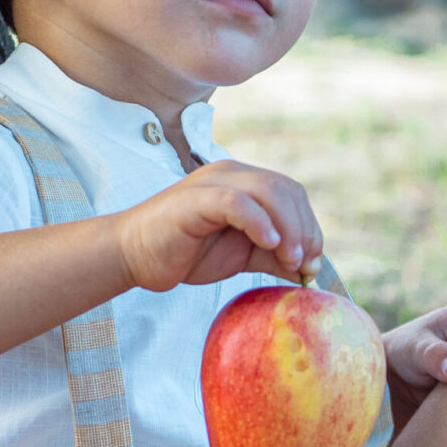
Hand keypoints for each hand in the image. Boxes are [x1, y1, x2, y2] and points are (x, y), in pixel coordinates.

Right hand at [112, 161, 324, 292]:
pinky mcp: (196, 199)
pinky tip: (269, 244)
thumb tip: (308, 271)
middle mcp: (232, 175)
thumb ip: (273, 257)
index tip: (313, 264)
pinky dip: (259, 221)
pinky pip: (236, 201)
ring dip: (289, 226)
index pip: (292, 194)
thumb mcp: (240, 255)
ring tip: (290, 259)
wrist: (134, 256)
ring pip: (268, 190)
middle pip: (286, 189)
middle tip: (305, 264)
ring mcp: (213, 183)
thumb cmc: (185, 253)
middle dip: (305, 228)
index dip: (310, 227)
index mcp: (244, 184)